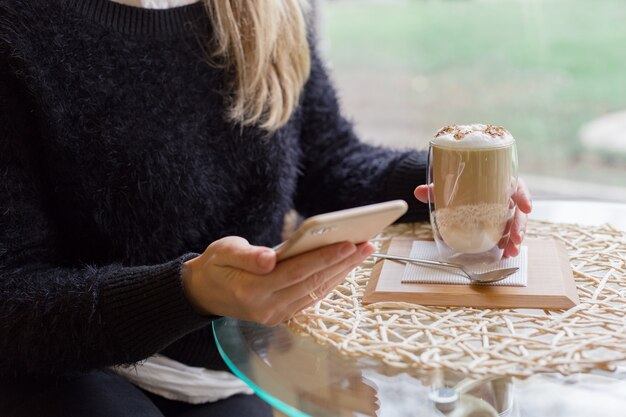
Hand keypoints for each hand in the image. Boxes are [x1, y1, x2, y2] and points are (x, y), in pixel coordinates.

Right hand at [182, 236, 374, 324]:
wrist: (205, 292)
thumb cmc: (216, 265)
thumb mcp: (223, 251)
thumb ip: (246, 256)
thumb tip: (270, 259)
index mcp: (251, 291)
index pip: (295, 273)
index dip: (323, 258)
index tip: (347, 243)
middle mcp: (266, 308)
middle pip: (312, 283)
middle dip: (342, 263)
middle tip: (366, 244)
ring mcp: (276, 316)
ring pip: (316, 291)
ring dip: (342, 272)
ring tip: (363, 251)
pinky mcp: (282, 315)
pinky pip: (312, 297)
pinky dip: (331, 281)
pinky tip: (346, 266)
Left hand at [413, 178, 531, 257]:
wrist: (456, 186)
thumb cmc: (459, 182)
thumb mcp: (447, 183)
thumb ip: (435, 188)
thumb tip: (418, 192)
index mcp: (499, 181)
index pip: (517, 186)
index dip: (523, 196)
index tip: (527, 207)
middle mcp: (505, 196)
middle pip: (518, 210)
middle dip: (519, 225)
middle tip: (515, 239)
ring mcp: (503, 210)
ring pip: (514, 224)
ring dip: (514, 239)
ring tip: (511, 252)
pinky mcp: (498, 222)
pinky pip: (506, 232)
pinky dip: (506, 243)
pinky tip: (505, 254)